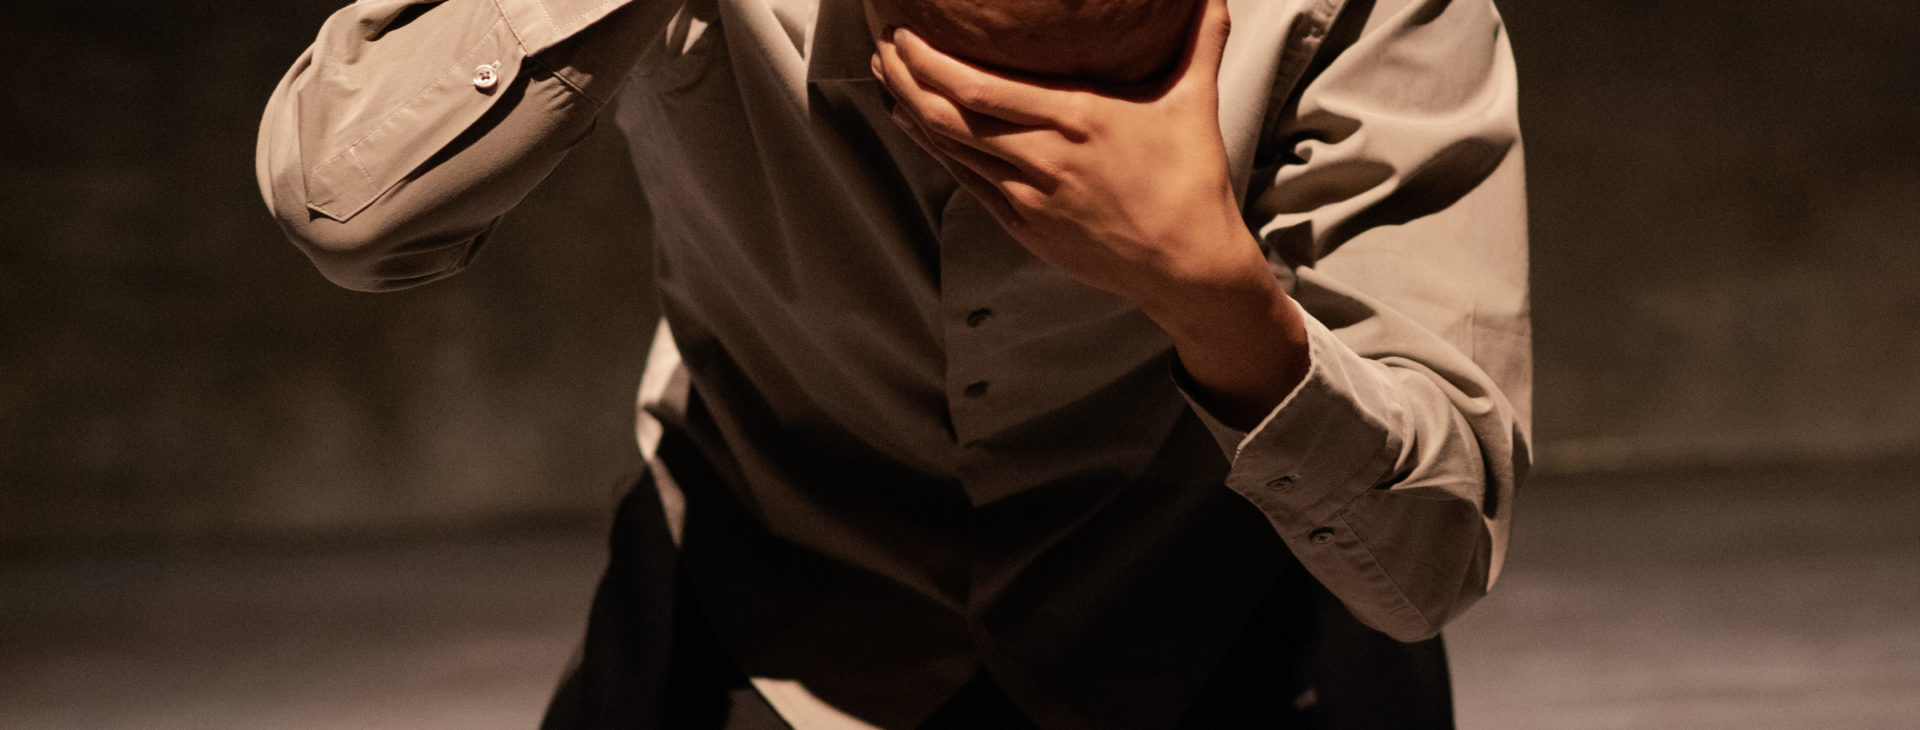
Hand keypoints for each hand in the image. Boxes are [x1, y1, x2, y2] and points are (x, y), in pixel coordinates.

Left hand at [871, 0, 1268, 318]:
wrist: (1186, 264)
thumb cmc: (1189, 181)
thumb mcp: (1194, 101)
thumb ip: (1200, 39)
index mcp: (1078, 118)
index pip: (980, 87)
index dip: (929, 62)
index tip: (905, 33)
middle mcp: (1044, 157)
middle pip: (949, 115)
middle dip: (905, 77)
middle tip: (882, 45)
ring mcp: (1028, 197)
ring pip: (950, 148)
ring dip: (910, 110)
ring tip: (886, 78)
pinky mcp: (1023, 225)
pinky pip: (966, 180)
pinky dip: (934, 149)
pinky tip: (915, 126)